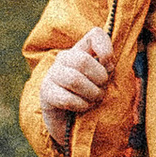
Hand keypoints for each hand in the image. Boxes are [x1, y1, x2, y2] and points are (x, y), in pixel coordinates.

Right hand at [38, 28, 115, 145]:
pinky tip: (82, 107)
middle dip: (98, 79)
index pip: (95, 35)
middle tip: (102, 89)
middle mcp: (64, 58)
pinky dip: (80, 106)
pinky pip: (66, 99)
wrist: (68, 121)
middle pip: (83, 61)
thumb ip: (107, 69)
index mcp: (81, 50)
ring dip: (91, 94)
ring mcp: (52, 74)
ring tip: (94, 100)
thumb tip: (108, 65)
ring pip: (74, 80)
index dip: (106, 48)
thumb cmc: (89, 97)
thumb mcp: (102, 80)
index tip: (109, 66)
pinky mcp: (46, 92)